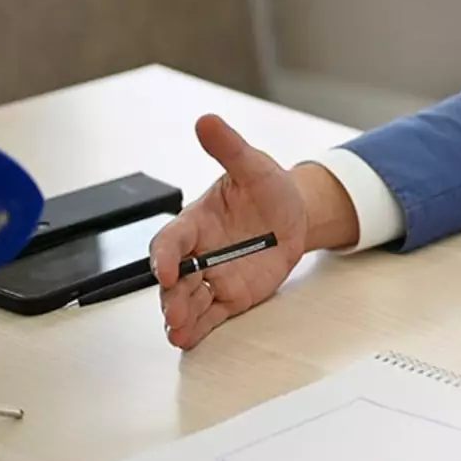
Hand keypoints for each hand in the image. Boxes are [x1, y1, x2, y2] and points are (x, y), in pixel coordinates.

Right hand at [150, 115, 310, 348]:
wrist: (295, 214)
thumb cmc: (267, 188)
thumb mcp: (253, 165)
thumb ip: (230, 148)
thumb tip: (207, 121)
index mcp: (195, 222)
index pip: (170, 241)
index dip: (165, 256)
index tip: (166, 269)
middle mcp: (198, 253)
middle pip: (174, 280)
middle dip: (171, 296)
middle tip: (173, 312)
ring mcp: (213, 276)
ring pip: (188, 300)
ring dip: (181, 316)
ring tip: (179, 331)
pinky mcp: (231, 295)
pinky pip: (211, 314)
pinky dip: (199, 328)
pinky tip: (189, 338)